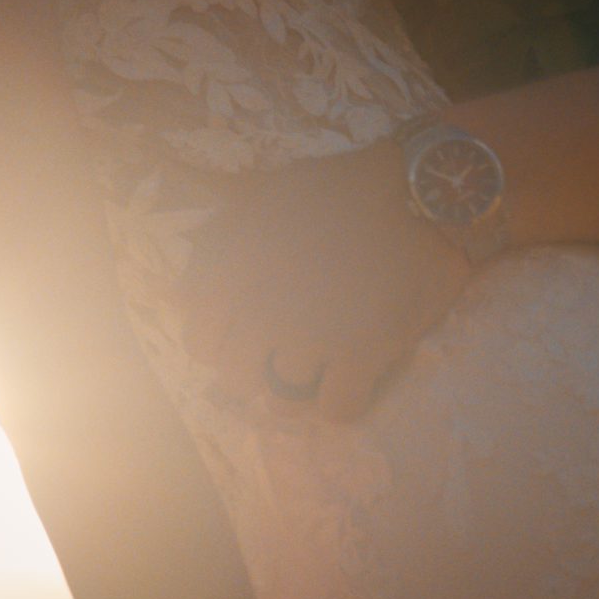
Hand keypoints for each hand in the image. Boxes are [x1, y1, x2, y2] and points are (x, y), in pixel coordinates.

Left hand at [183, 141, 472, 421]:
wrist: (421, 192)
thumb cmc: (336, 189)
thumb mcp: (259, 199)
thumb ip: (214, 246)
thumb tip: (177, 299)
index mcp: (229, 274)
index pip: (199, 342)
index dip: (220, 344)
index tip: (244, 336)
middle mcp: (260, 311)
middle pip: (237, 377)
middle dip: (257, 368)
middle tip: (286, 350)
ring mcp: (309, 336)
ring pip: (283, 397)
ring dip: (300, 384)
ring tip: (320, 363)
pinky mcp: (361, 354)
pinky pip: (336, 408)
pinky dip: (342, 402)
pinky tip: (352, 379)